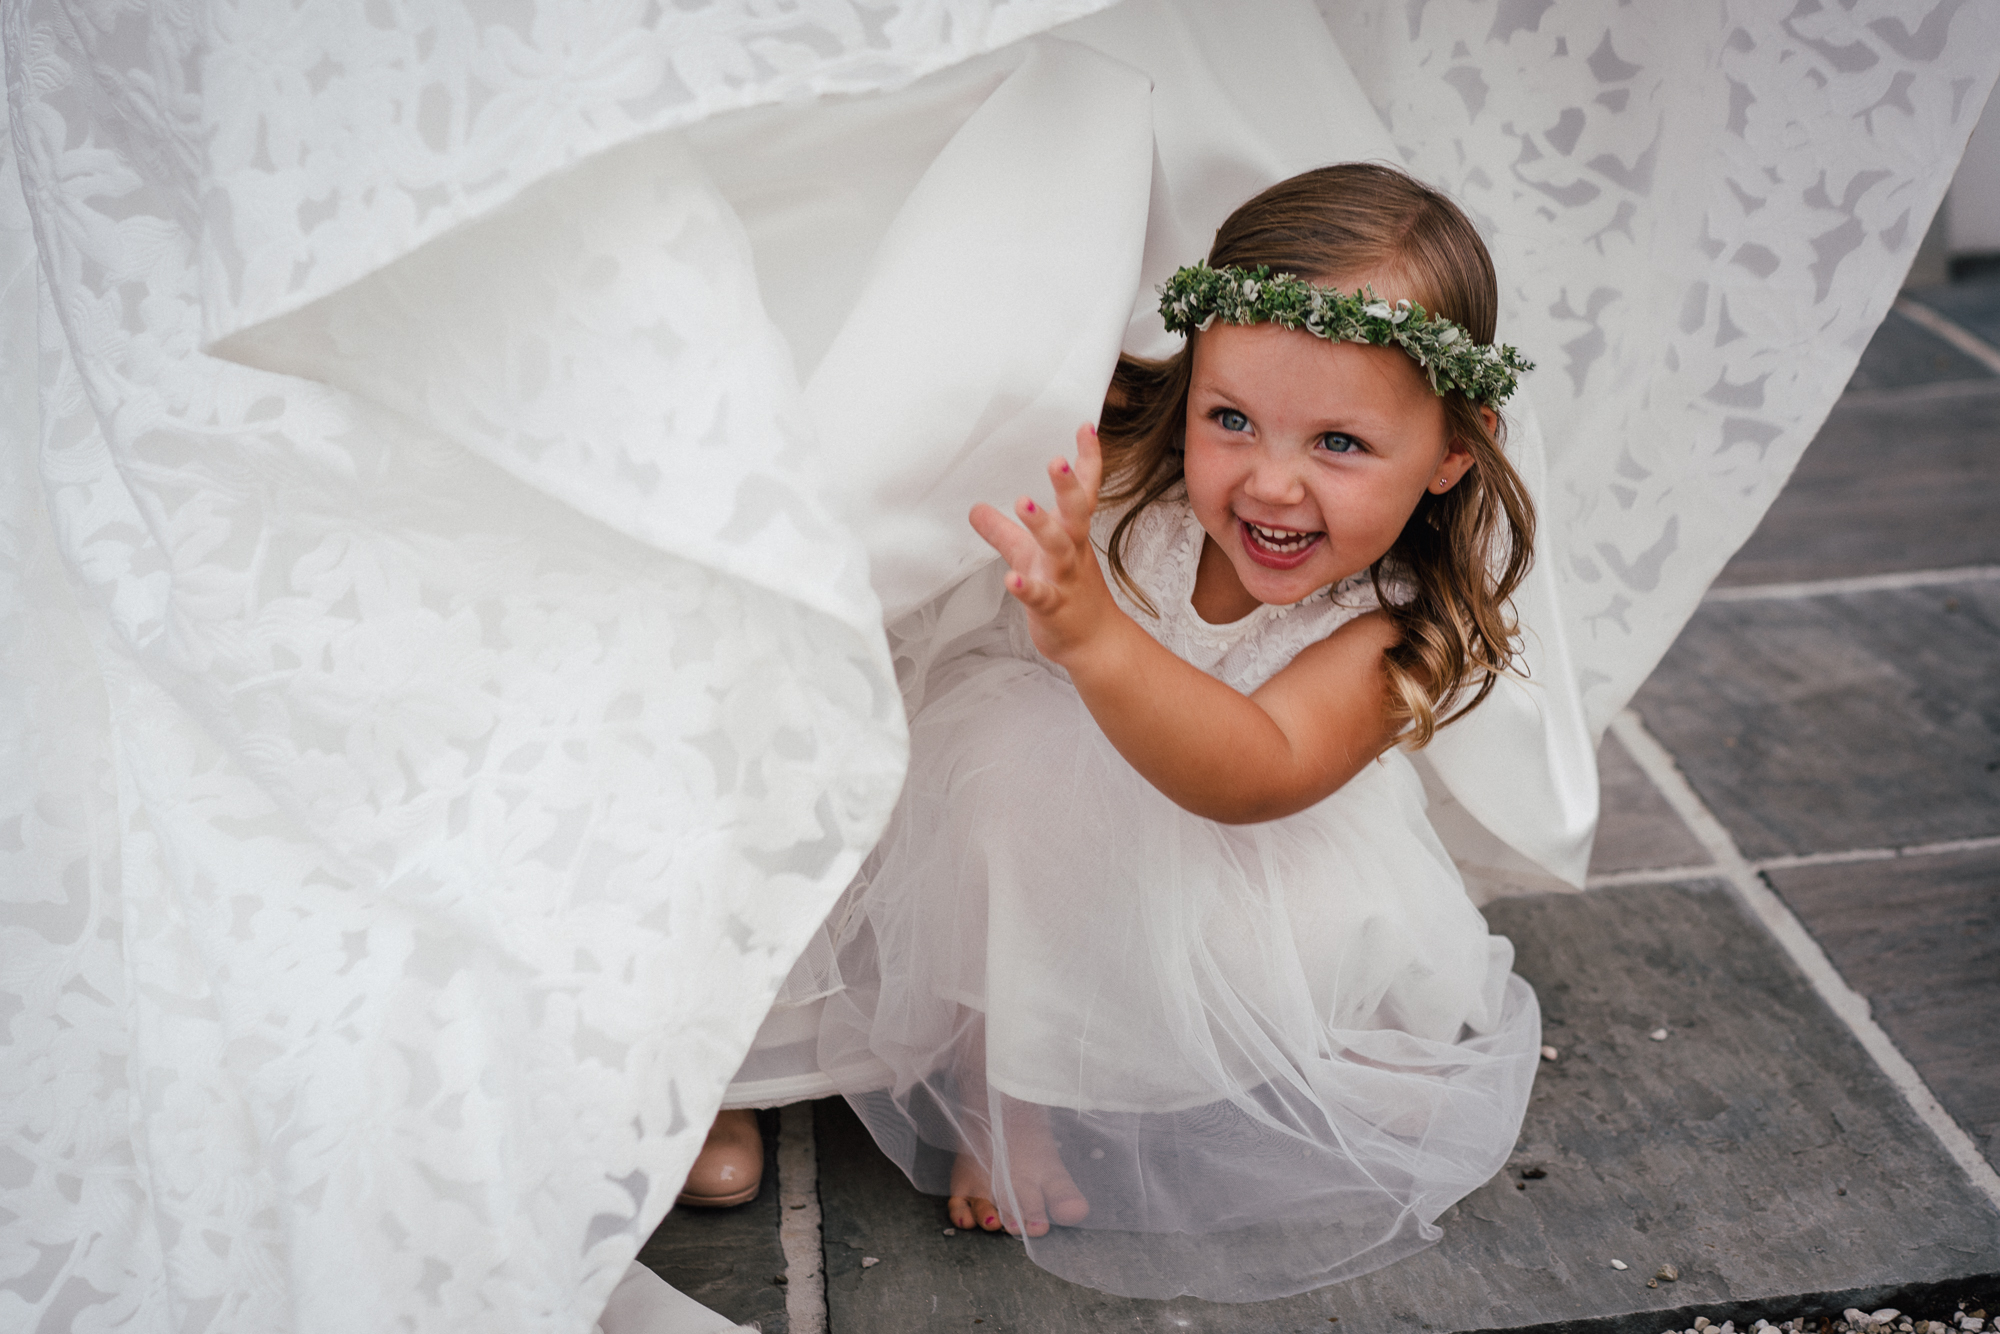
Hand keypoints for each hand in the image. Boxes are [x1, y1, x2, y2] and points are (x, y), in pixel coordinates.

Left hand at [968, 424, 1115, 664]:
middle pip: (1075, 513)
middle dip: (1067, 487)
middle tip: (1056, 461)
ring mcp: (1065, 579)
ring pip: (1058, 548)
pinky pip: (1041, 596)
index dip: (1087, 461)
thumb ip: (1003, 531)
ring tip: (1022, 502)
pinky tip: (1012, 579)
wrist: (1095, 643)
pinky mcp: (1054, 608)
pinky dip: (1027, 587)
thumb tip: (974, 509)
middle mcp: (1073, 551)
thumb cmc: (1067, 592)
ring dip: (1042, 525)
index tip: (1086, 428)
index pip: (1084, 492)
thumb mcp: (1028, 555)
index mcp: (1072, 534)